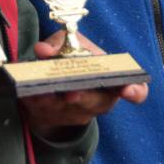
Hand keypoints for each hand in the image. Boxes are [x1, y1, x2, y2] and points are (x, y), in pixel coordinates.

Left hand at [20, 30, 147, 139]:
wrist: (55, 83)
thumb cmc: (71, 60)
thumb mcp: (70, 44)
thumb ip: (60, 43)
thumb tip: (45, 50)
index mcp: (113, 80)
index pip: (136, 89)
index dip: (135, 91)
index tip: (128, 89)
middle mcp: (99, 100)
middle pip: (96, 103)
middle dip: (83, 97)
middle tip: (72, 92)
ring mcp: (78, 114)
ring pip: (67, 110)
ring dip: (54, 102)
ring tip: (42, 92)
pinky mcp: (55, 119)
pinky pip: (45, 114)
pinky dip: (36, 104)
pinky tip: (27, 95)